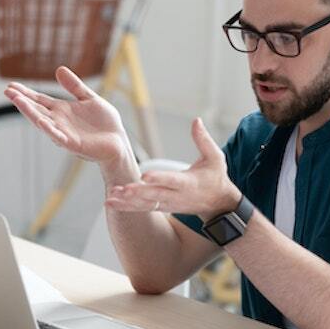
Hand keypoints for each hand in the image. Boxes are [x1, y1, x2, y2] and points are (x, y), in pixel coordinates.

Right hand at [4, 66, 130, 163]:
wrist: (118, 142)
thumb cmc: (105, 123)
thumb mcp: (89, 98)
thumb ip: (75, 86)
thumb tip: (59, 69)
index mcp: (62, 110)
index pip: (40, 100)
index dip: (26, 93)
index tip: (11, 86)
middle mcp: (59, 122)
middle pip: (37, 110)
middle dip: (22, 101)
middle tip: (8, 91)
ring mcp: (64, 133)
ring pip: (43, 122)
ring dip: (30, 112)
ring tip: (17, 101)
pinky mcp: (73, 144)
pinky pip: (58, 136)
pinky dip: (49, 129)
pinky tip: (40, 121)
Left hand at [105, 117, 240, 219]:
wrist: (218, 203)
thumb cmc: (216, 177)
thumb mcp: (215, 157)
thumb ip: (203, 140)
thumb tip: (195, 120)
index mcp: (189, 182)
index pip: (172, 180)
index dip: (159, 178)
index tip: (145, 175)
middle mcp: (177, 195)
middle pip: (155, 194)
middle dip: (138, 193)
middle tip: (122, 189)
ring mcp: (169, 204)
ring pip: (146, 204)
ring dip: (128, 201)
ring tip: (111, 197)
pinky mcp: (162, 207)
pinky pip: (143, 208)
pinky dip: (127, 206)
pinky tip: (111, 202)